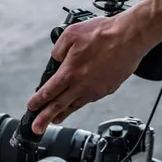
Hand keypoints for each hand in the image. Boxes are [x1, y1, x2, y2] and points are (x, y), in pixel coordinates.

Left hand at [26, 14, 150, 134]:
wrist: (129, 38)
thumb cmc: (103, 33)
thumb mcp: (71, 34)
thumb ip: (59, 49)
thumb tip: (56, 58)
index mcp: (70, 72)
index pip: (48, 92)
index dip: (38, 101)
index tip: (31, 107)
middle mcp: (82, 85)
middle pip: (59, 106)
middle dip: (45, 119)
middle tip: (36, 128)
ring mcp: (96, 89)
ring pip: (75, 105)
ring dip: (64, 113)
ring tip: (55, 119)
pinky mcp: (108, 89)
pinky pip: (90, 98)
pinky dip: (81, 102)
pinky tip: (78, 101)